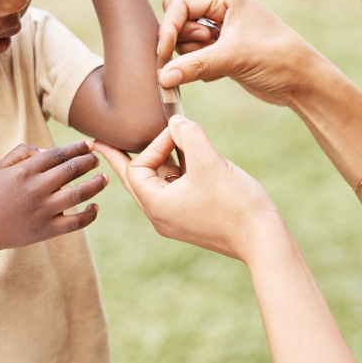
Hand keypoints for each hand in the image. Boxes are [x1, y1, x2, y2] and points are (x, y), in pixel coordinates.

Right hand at [0, 140, 107, 255]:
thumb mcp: (0, 167)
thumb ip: (22, 152)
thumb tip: (48, 149)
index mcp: (25, 170)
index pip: (59, 154)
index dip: (78, 147)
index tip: (90, 145)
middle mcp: (36, 188)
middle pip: (72, 170)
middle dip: (90, 161)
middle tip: (97, 159)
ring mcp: (43, 210)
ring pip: (79, 193)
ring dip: (96, 184)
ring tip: (104, 178)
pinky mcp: (47, 230)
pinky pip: (75, 222)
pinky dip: (89, 215)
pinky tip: (95, 207)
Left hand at [95, 116, 282, 262]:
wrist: (263, 240)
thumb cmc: (236, 203)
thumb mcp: (209, 160)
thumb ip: (187, 134)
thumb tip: (175, 122)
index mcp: (156, 205)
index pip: (136, 167)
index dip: (154, 145)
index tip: (178, 134)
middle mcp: (160, 216)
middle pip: (134, 179)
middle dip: (121, 158)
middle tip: (98, 143)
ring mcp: (175, 219)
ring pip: (157, 183)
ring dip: (161, 160)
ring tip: (161, 142)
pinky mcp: (191, 218)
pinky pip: (174, 190)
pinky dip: (176, 171)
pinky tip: (188, 158)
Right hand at [157, 0, 319, 106]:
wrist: (302, 82)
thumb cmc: (276, 59)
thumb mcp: (233, 58)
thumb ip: (194, 65)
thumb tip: (162, 77)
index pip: (179, 4)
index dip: (168, 28)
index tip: (164, 53)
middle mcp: (220, 9)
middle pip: (177, 18)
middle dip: (180, 39)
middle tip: (204, 49)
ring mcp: (220, 30)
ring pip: (183, 40)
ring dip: (192, 55)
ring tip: (219, 63)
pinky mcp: (220, 50)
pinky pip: (193, 56)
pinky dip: (199, 67)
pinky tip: (223, 73)